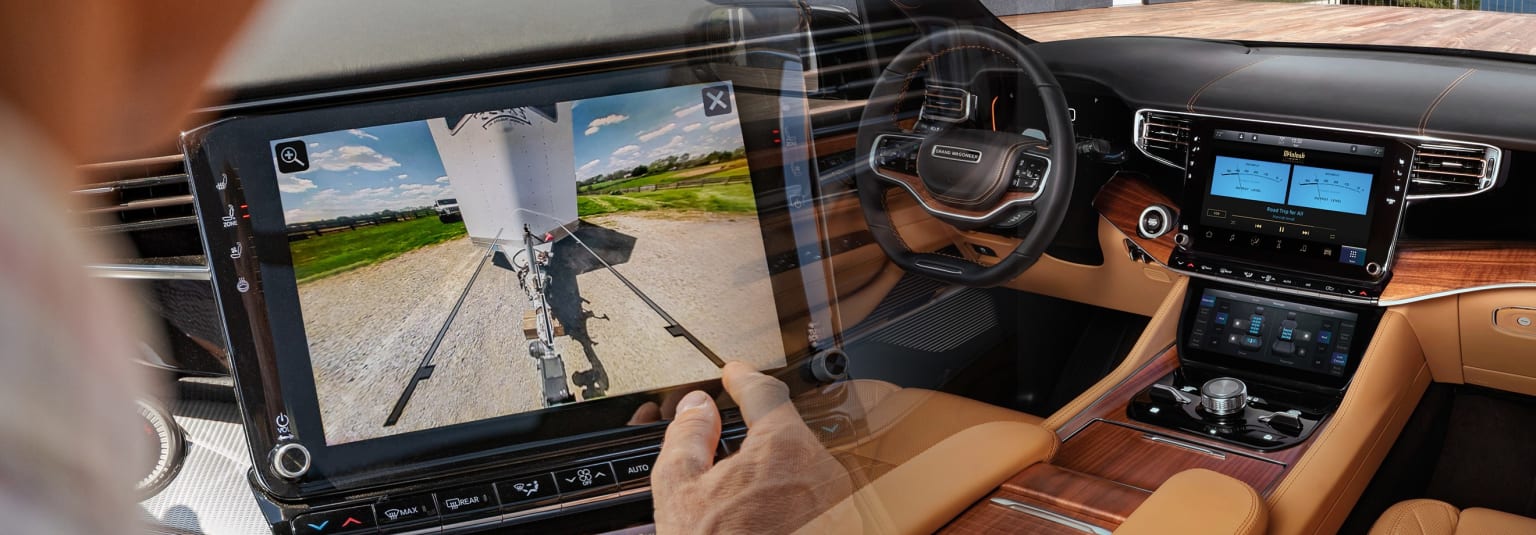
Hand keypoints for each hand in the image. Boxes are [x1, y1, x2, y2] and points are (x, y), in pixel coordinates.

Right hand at [652, 362, 853, 533]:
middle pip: (787, 436)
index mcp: (784, 448)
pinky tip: (764, 525)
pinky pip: (816, 503)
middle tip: (723, 459)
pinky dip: (790, 506)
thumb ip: (687, 438)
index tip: (735, 374)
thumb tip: (695, 409)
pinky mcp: (844, 529)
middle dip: (756, 441)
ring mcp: (840, 505)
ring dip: (774, 478)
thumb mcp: (679, 492)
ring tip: (740, 510)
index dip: (744, 378)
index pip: (765, 392)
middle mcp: (823, 471)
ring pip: (803, 472)